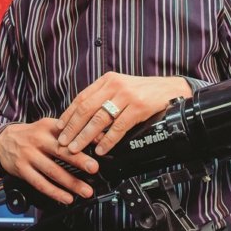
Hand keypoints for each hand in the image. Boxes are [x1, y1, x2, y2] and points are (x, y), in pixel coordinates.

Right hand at [0, 118, 99, 204]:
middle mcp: (37, 140)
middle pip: (60, 151)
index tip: (99, 146)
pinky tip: (66, 198)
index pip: (67, 132)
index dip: (83, 139)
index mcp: (46, 127)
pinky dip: (54, 192)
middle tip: (94, 168)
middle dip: (79, 160)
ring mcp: (29, 156)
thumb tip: (97, 137)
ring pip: (52, 170)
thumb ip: (70, 131)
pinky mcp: (22, 170)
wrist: (2, 140)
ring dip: (70, 182)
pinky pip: (40, 183)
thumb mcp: (48, 126)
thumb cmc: (31, 134)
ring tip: (85, 190)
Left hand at [56, 73, 191, 155]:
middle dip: (72, 128)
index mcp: (107, 80)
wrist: (171, 89)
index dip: (68, 114)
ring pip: (99, 119)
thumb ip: (104, 98)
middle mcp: (114, 86)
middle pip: (86, 109)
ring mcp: (126, 96)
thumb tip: (83, 120)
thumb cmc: (144, 91)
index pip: (81, 98)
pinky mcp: (139, 107)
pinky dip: (108, 140)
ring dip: (85, 136)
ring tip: (77, 148)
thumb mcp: (121, 88)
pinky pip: (119, 127)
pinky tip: (101, 149)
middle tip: (63, 143)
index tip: (59, 128)